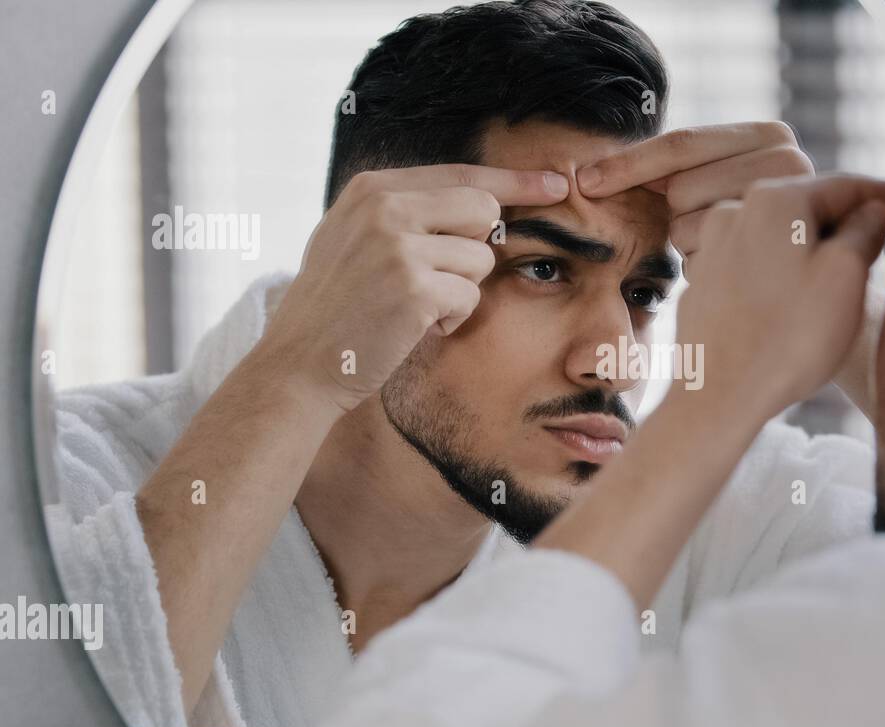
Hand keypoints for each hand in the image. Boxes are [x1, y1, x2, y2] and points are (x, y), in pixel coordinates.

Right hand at [259, 164, 568, 413]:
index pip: (462, 174)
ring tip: (414, 309)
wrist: (298, 364)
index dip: (514, 181)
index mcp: (372, 188)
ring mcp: (398, 245)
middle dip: (476, 248)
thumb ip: (406, 213)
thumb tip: (483, 202)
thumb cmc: (336, 309)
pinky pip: (469, 297)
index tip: (556, 184)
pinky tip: (414, 328)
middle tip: (439, 278)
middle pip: (483, 209)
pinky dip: (451, 320)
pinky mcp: (414, 288)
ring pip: (480, 259)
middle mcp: (384, 207)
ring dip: (459, 292)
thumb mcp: (355, 238)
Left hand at [576, 122, 813, 272]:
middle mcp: (790, 163)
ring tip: (717, 248)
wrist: (800, 285)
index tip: (585, 182)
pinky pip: (700, 261)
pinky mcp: (773, 255)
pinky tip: (724, 270)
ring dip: (688, 244)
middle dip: (675, 212)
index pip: (684, 143)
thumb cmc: (743, 226)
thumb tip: (589, 175)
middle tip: (699, 224)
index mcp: (771, 136)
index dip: (628, 163)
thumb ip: (676, 167)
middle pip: (682, 189)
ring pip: (687, 226)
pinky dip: (699, 268)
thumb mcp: (712, 181)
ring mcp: (786, 210)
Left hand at [674, 175, 884, 419]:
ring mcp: (712, 248)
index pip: (846, 184)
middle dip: (847, 223)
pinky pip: (754, 267)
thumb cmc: (791, 339)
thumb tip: (874, 209)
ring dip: (813, 250)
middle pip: (808, 208)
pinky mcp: (703, 284)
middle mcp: (735, 211)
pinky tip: (798, 303)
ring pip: (780, 237)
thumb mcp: (846, 277)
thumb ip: (866, 231)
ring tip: (843, 280)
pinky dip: (781, 275)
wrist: (719, 398)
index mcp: (775, 198)